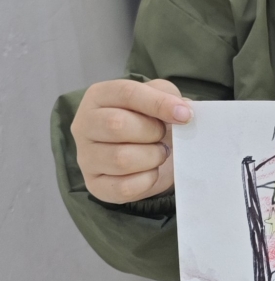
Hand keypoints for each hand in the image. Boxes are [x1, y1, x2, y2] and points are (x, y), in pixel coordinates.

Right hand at [72, 79, 192, 203]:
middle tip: (162, 136)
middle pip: (117, 125)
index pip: (126, 93)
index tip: (185, 115)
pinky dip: (147, 180)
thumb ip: (168, 96)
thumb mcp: (157, 97)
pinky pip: (124, 187)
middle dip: (152, 132)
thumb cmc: (146, 119)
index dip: (158, 104)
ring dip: (152, 157)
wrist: (142, 152)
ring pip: (120, 159)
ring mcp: (86, 157)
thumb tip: (182, 111)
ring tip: (158, 153)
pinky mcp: (95, 185)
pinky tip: (150, 171)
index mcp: (98, 96)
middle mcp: (84, 125)